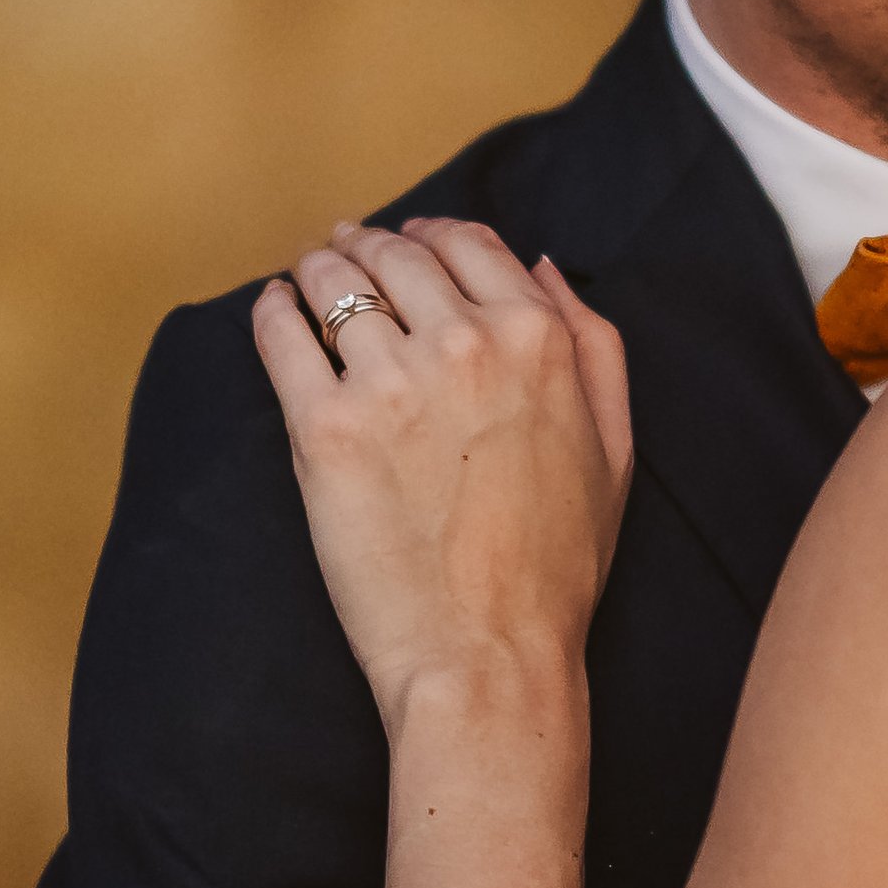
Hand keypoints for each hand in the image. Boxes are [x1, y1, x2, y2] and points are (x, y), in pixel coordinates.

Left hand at [252, 218, 631, 736]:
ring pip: (334, 283)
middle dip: (368, 245)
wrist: (490, 653)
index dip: (432, 234)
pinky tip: (274, 310)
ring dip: (318, 270)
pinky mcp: (324, 429)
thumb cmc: (558, 564)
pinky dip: (272, 311)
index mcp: (540, 342)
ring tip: (309, 280)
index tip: (408, 241)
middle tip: (347, 254)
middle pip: (397, 254)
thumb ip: (593, 344)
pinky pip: (281, 335)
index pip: (470, 244)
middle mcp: (466, 345)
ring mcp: (390, 383)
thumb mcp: (615, 447)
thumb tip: (540, 265)